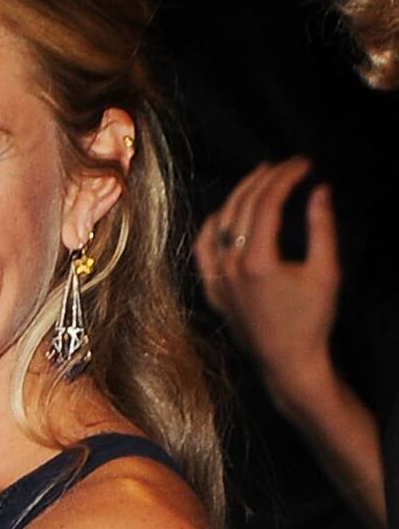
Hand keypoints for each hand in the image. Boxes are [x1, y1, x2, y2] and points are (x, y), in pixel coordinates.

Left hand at [194, 157, 341, 424]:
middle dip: (267, 178)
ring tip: (261, 176)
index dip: (286, 176)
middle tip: (288, 164)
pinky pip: (203, 251)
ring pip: (220, 223)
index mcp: (257, 261)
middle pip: (243, 206)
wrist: (289, 364)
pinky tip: (225, 213)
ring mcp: (217, 280)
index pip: (267, 202)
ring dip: (240, 195)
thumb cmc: (312, 321)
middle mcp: (229, 267)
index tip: (304, 164)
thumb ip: (322, 227)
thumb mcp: (326, 272)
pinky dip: (212, 227)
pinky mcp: (214, 291)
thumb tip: (320, 190)